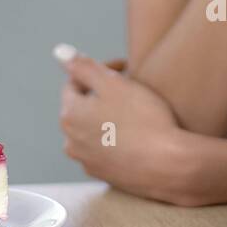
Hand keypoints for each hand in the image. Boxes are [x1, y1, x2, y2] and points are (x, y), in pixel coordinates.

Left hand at [58, 54, 207, 205]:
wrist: (168, 165)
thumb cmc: (143, 120)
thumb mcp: (113, 84)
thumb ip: (84, 66)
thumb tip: (59, 51)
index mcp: (70, 114)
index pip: (75, 82)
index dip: (100, 69)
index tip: (125, 67)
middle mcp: (71, 140)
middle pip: (83, 107)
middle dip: (103, 94)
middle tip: (131, 88)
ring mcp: (87, 161)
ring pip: (93, 130)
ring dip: (108, 118)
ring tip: (135, 113)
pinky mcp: (105, 175)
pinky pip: (105, 150)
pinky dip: (116, 140)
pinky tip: (137, 137)